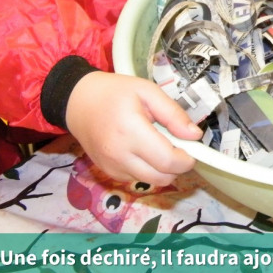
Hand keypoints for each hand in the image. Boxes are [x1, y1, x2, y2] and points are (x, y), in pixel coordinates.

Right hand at [65, 71, 201, 185]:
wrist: (78, 102)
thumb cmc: (114, 92)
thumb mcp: (148, 91)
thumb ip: (173, 114)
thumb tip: (194, 135)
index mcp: (130, 131)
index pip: (167, 161)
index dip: (186, 159)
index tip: (192, 148)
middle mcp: (119, 154)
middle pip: (162, 177)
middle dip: (177, 166)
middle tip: (177, 145)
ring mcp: (112, 167)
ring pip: (151, 181)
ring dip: (163, 169)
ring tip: (158, 145)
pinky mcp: (108, 172)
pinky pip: (138, 178)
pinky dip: (148, 169)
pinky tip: (143, 150)